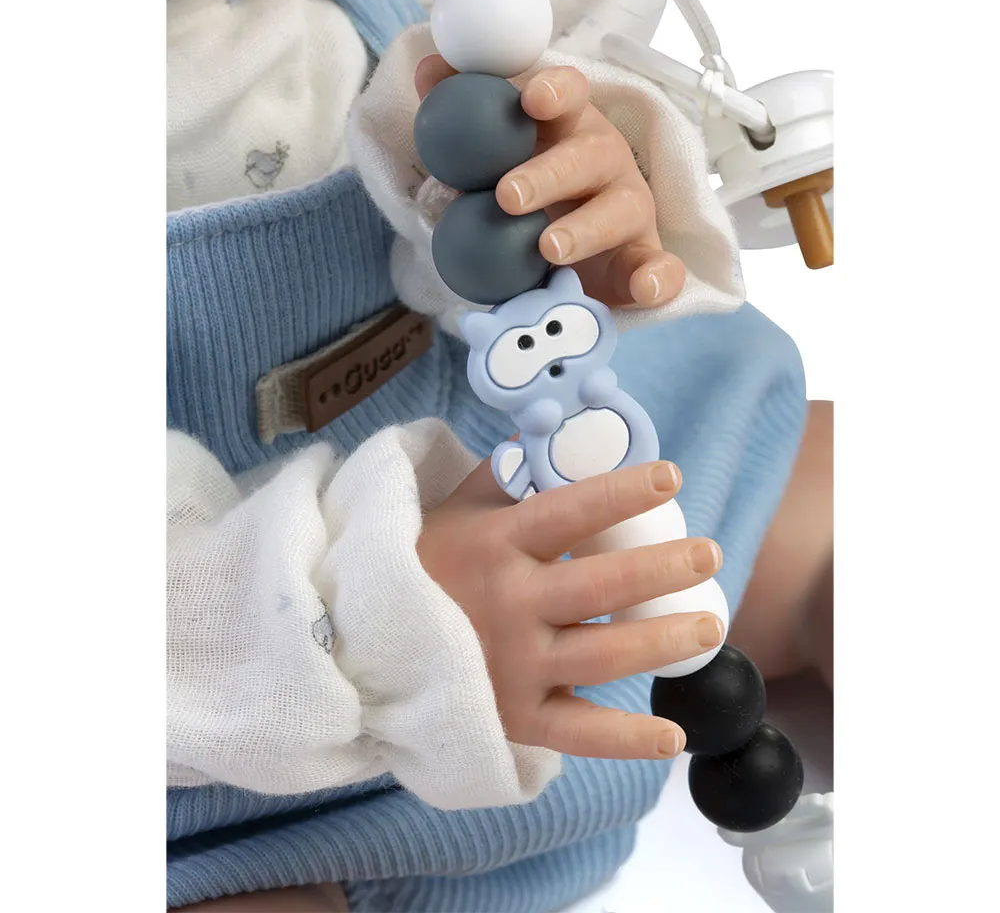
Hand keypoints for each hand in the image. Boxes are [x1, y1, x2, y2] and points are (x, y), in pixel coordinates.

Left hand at [416, 57, 684, 308]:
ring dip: (587, 228)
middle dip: (550, 173)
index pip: (569, 94)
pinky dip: (658, 277)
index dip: (554, 91)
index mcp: (568, 128)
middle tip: (507, 196)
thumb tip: (427, 71)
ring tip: (549, 249)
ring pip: (622, 210)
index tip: (529, 100)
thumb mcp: (487, 159)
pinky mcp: (644, 259)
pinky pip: (661, 267)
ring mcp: (630, 211)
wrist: (553, 263)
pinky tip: (644, 288)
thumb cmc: (523, 195)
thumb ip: (460, 117)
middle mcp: (605, 162)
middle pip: (590, 155)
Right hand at [417, 457, 724, 759]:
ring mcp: (511, 664)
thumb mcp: (454, 511)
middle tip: (709, 554)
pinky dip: (626, 739)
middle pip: (598, 587)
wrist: (359, 642)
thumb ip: (502, 476)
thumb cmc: (421, 565)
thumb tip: (549, 436)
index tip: (671, 477)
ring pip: (601, 656)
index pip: (568, 512)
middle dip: (660, 569)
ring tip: (712, 625)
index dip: (622, 492)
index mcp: (495, 545)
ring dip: (662, 641)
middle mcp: (508, 604)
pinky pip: (576, 732)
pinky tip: (675, 735)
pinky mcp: (513, 715)